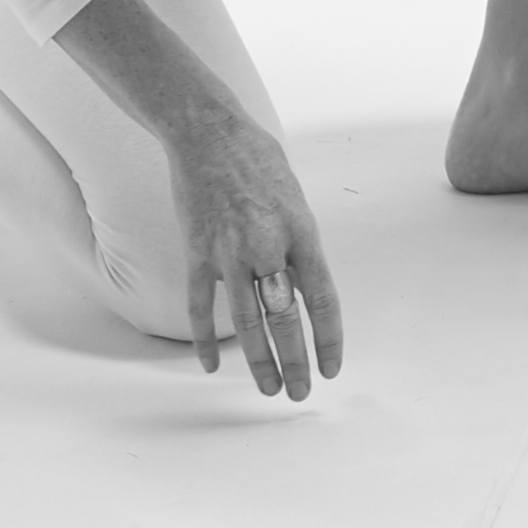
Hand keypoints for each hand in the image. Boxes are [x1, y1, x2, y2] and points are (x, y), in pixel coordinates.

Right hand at [169, 102, 342, 397]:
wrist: (208, 133)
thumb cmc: (259, 162)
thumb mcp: (295, 201)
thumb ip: (299, 247)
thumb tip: (302, 290)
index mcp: (301, 232)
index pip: (322, 298)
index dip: (328, 338)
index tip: (331, 367)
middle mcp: (267, 246)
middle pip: (284, 318)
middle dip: (295, 361)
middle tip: (300, 393)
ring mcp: (228, 252)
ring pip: (245, 321)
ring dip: (259, 361)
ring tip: (269, 389)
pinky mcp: (196, 253)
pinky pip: (200, 306)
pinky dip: (206, 339)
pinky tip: (212, 366)